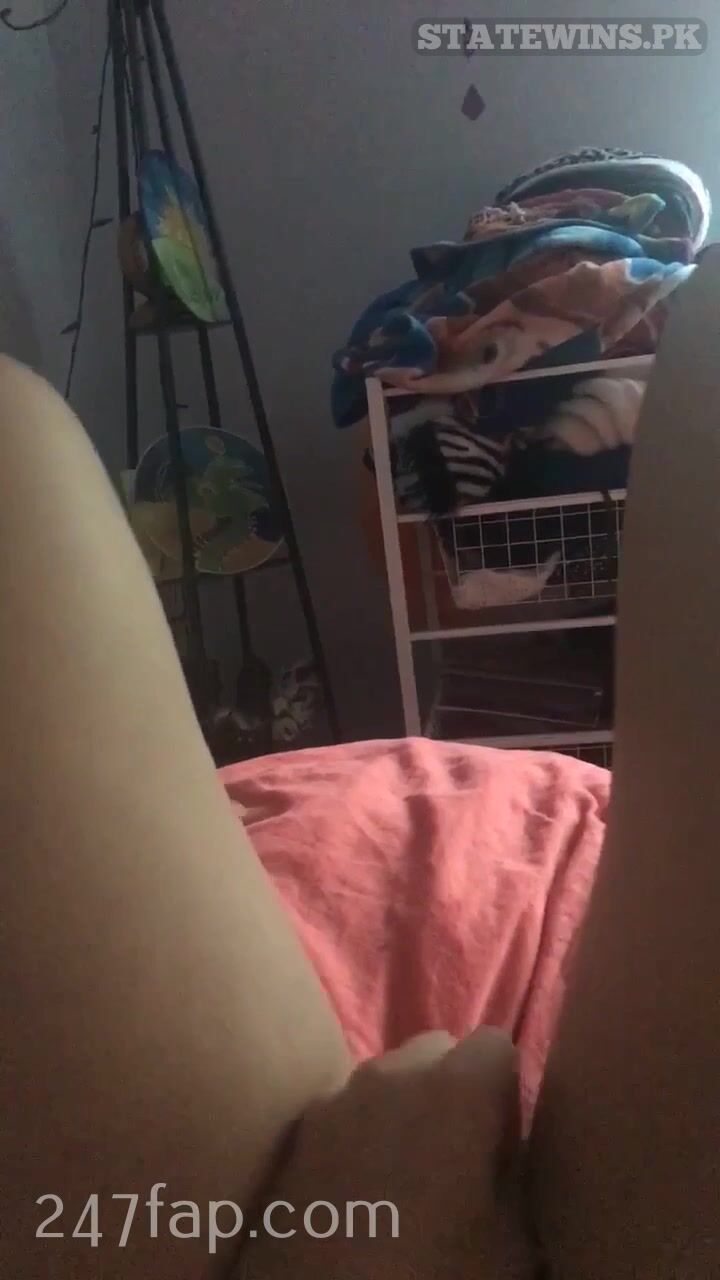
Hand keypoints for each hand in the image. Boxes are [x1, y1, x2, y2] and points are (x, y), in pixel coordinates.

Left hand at [235, 1027, 534, 1278]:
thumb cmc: (434, 1273)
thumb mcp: (512, 1243)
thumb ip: (519, 1175)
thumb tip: (511, 1150)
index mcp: (457, 1090)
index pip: (495, 1044)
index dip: (504, 1090)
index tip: (501, 1141)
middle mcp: (395, 1073)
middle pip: (437, 1050)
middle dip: (453, 1088)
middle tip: (458, 1155)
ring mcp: (340, 1096)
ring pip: (388, 1076)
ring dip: (405, 1106)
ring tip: (407, 1174)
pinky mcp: (301, 1129)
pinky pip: (346, 1107)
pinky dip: (361, 1130)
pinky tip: (361, 1187)